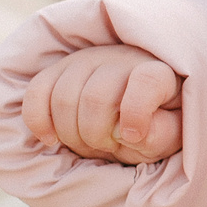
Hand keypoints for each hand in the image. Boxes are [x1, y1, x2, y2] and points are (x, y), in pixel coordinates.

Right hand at [22, 44, 182, 164]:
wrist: (134, 107)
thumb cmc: (156, 122)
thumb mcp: (170, 135)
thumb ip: (163, 134)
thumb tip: (136, 132)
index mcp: (157, 72)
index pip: (147, 80)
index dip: (136, 112)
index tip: (132, 136)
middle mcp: (120, 59)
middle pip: (96, 97)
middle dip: (96, 135)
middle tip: (107, 148)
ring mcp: (86, 60)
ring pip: (63, 97)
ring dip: (70, 134)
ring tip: (88, 145)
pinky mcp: (58, 69)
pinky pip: (37, 92)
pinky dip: (38, 121)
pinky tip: (51, 139)